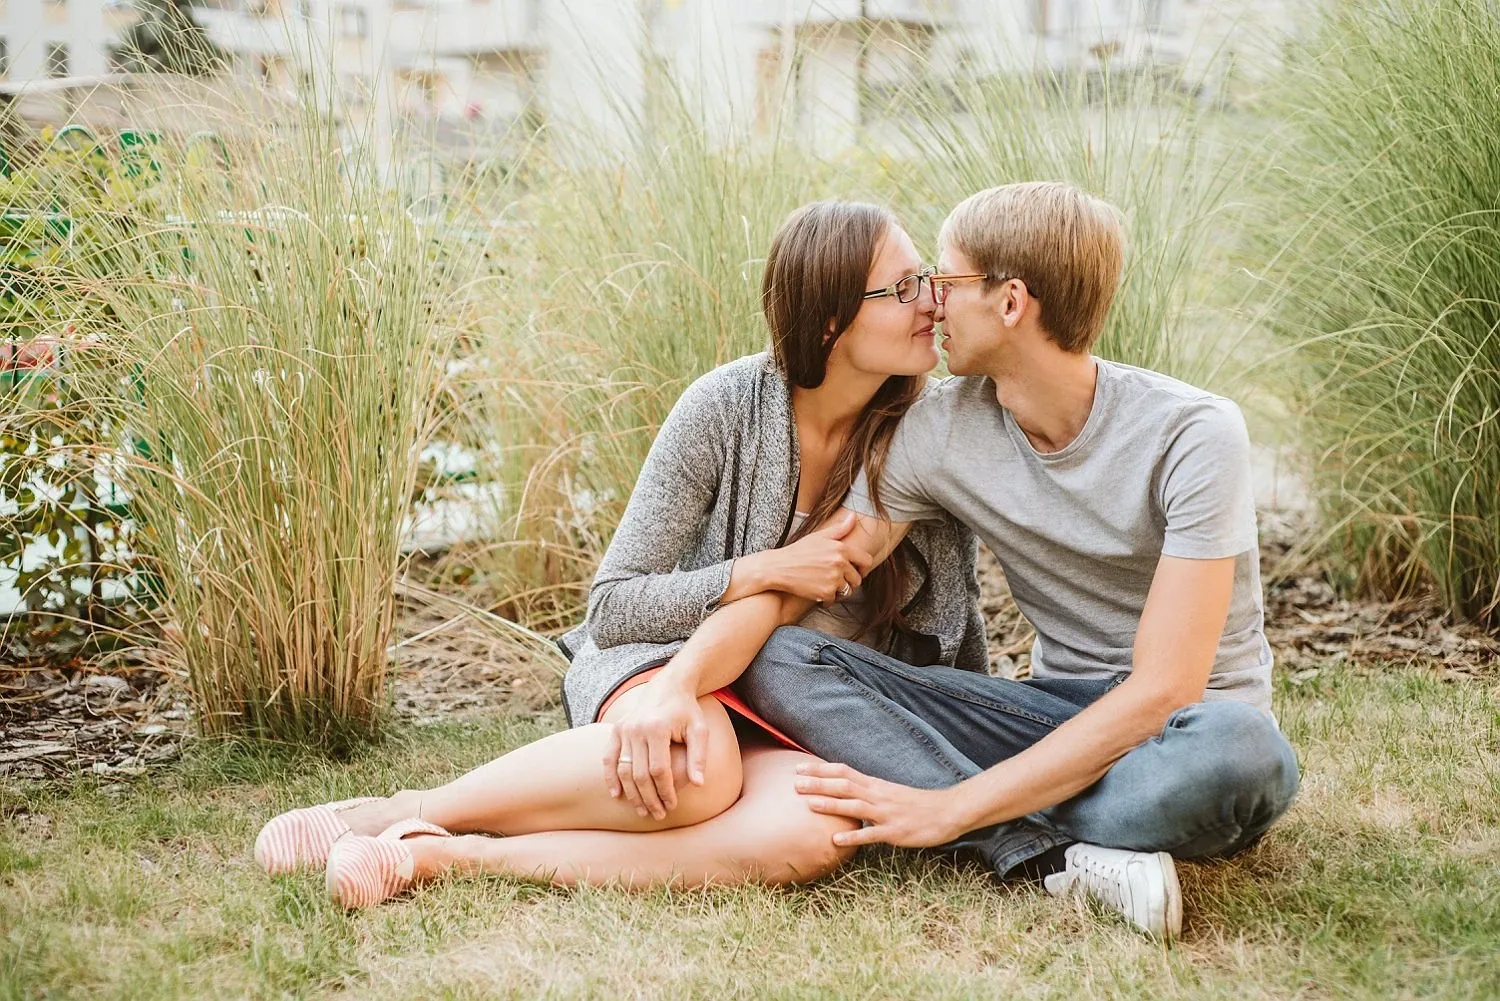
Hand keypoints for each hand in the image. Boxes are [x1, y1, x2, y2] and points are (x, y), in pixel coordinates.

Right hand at [602, 680, 708, 819]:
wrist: (668, 686)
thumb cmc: (686, 711)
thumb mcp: (699, 730)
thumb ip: (698, 756)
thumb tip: (699, 784)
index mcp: (657, 728)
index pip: (659, 770)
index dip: (665, 791)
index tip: (672, 805)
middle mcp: (636, 729)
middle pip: (639, 774)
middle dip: (649, 798)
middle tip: (659, 814)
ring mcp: (623, 729)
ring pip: (623, 770)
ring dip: (632, 794)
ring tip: (642, 811)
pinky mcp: (616, 730)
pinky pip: (609, 758)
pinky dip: (610, 777)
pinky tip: (616, 794)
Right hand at [762, 510, 873, 604]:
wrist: (778, 568)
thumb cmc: (798, 551)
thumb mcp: (818, 537)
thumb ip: (839, 529)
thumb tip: (854, 516)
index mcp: (840, 548)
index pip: (866, 561)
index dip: (863, 568)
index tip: (856, 570)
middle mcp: (839, 564)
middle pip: (857, 579)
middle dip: (849, 581)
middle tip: (837, 579)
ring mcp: (833, 579)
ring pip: (847, 591)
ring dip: (839, 591)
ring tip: (827, 585)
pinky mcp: (825, 592)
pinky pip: (834, 600)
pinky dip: (827, 599)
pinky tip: (818, 591)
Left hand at [794, 761, 968, 847]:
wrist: (947, 811)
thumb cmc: (916, 804)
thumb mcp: (890, 792)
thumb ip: (868, 791)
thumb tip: (846, 790)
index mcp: (875, 784)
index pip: (843, 771)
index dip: (820, 769)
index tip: (798, 767)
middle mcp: (877, 795)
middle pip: (844, 785)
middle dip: (818, 784)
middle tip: (794, 783)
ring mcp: (885, 813)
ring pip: (854, 806)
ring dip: (831, 804)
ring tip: (809, 804)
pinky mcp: (894, 831)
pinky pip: (870, 834)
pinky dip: (853, 836)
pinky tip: (835, 840)